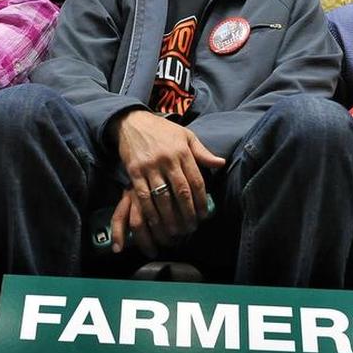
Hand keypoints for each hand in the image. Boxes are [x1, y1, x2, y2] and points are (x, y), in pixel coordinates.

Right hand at [112, 110, 224, 252]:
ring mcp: (150, 167)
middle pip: (181, 192)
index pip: (196, 181)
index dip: (202, 201)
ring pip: (162, 197)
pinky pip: (143, 196)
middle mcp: (167, 160)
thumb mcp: (186, 136)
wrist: (132, 122)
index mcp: (183, 152)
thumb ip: (202, 152)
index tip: (204, 215)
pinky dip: (150, 212)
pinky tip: (156, 223)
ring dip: (170, 217)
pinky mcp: (134, 172)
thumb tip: (221, 164)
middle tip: (192, 228)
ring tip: (176, 231)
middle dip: (188, 213)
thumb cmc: (163, 131)